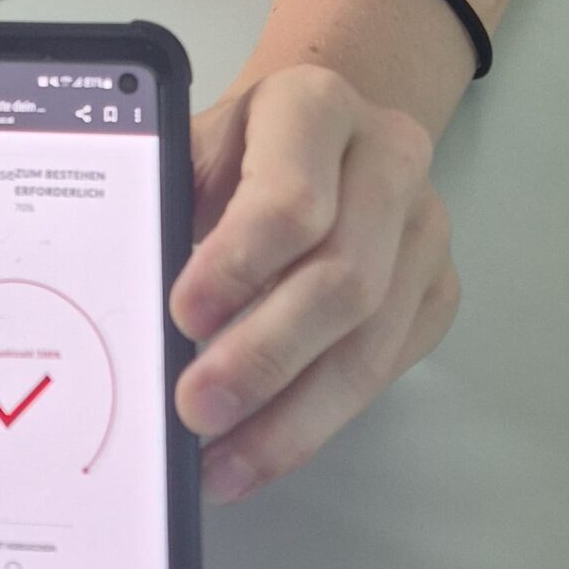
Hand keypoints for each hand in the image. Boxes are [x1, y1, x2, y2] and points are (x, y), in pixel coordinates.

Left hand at [171, 65, 457, 502]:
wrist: (319, 133)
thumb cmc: (241, 147)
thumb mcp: (198, 145)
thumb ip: (170, 204)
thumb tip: (131, 298)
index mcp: (315, 107)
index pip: (292, 197)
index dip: (238, 265)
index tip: (183, 319)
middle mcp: (388, 159)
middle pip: (344, 279)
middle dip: (264, 356)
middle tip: (196, 408)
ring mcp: (424, 228)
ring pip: (372, 342)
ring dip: (293, 415)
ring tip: (224, 461)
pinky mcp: (438, 289)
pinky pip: (386, 372)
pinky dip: (321, 419)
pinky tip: (264, 446)